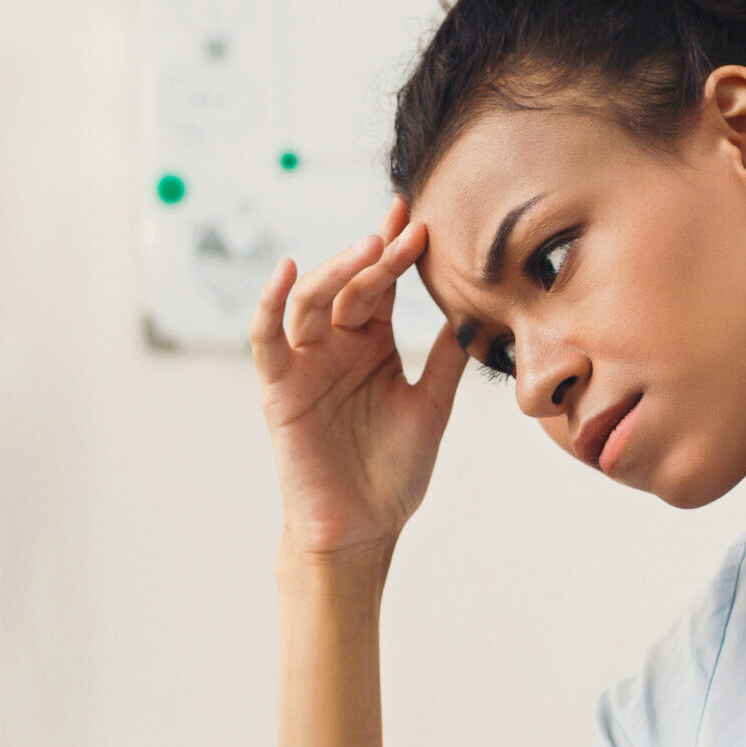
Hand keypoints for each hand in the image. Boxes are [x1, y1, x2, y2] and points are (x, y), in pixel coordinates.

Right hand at [251, 196, 467, 559]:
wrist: (362, 528)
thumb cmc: (393, 473)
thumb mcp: (432, 406)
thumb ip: (447, 359)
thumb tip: (477, 310)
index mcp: (373, 345)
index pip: (382, 286)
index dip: (398, 251)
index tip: (419, 218)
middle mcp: (337, 346)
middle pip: (352, 285)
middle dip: (376, 254)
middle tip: (404, 229)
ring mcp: (305, 364)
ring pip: (312, 301)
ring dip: (338, 269)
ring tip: (369, 247)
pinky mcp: (279, 388)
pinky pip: (267, 339)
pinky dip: (271, 303)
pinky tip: (288, 271)